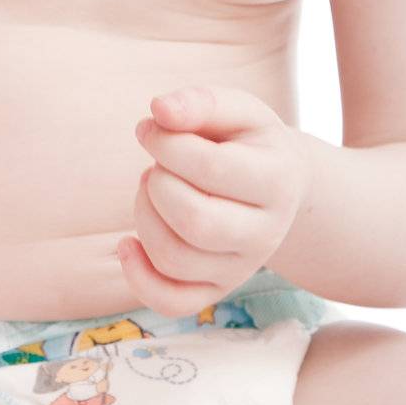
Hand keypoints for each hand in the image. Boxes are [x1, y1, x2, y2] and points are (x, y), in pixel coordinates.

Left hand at [118, 84, 310, 314]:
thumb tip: (159, 110)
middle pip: (195, 222)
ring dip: (144, 216)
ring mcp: (241, 268)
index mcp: (278, 181)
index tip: (151, 126)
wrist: (276, 185)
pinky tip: (128, 243)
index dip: (166, 143)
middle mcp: (265, 234)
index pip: (210, 168)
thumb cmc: (247, 141)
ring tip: (151, 188)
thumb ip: (200, 102)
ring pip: (175, 259)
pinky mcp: (216, 290)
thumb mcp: (237, 109)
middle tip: (155, 164)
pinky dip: (138, 277)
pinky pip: (172, 302)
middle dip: (157, 185)